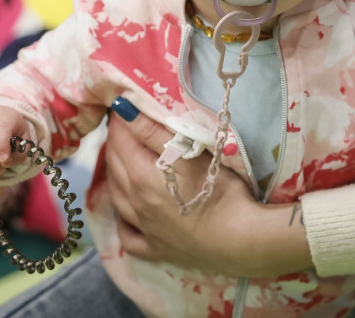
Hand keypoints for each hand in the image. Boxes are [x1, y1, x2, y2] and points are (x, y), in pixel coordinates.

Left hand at [102, 106, 312, 276]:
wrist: (240, 239)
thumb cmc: (220, 190)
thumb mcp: (188, 153)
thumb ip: (152, 130)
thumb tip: (121, 108)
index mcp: (141, 175)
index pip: (120, 141)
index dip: (119, 121)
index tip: (122, 106)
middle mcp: (136, 202)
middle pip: (114, 166)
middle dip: (115, 142)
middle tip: (123, 126)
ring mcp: (145, 228)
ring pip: (117, 199)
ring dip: (115, 176)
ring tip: (122, 161)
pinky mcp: (157, 248)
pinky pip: (129, 237)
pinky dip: (122, 223)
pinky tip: (126, 215)